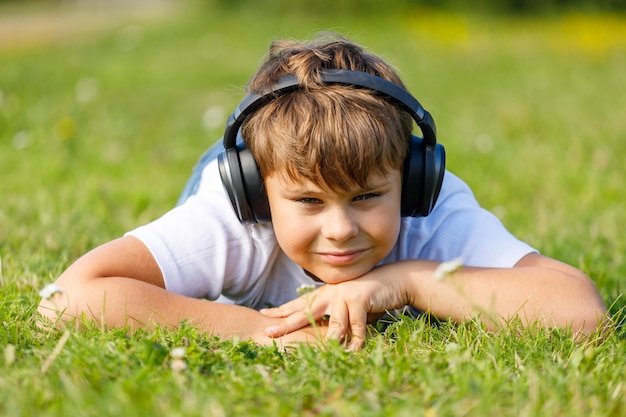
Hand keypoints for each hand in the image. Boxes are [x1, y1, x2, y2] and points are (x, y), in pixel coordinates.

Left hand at [260, 266, 409, 349]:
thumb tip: (330, 337)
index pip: (300, 303)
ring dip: (332, 341)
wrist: (394, 280)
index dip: (283, 310)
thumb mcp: (349, 307)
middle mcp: (331, 293)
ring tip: (325, 354)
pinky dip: (355, 339)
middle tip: (269, 333)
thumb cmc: (371, 296)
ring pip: (333, 323)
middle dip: (287, 323)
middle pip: (305, 311)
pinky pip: (354, 324)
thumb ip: (337, 319)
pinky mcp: (359, 298)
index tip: (265, 314)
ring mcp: (344, 294)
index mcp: (326, 294)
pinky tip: (352, 350)